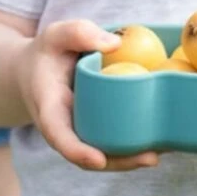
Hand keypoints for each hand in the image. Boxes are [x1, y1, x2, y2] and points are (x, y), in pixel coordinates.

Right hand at [16, 19, 161, 172]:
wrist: (35, 73)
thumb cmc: (48, 53)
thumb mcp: (55, 34)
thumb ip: (78, 33)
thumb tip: (115, 44)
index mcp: (49, 107)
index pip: (58, 134)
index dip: (76, 150)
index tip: (98, 159)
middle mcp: (64, 128)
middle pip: (87, 154)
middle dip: (118, 162)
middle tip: (150, 157)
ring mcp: (80, 133)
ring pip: (103, 155)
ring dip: (131, 160)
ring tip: (161, 152)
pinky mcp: (94, 131)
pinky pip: (112, 144)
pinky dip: (134, 146)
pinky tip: (162, 141)